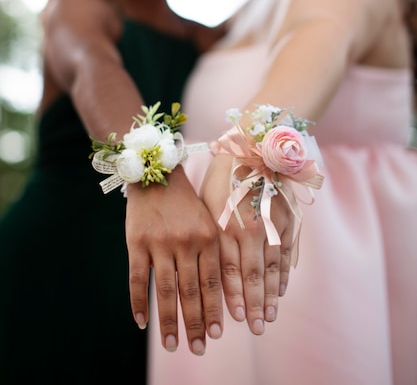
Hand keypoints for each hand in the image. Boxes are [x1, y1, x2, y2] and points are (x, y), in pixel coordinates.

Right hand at [125, 167, 221, 354]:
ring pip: (166, 290)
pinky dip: (138, 303)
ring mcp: (160, 242)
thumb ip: (212, 251)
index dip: (215, 311)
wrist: (156, 174)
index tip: (217, 334)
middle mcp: (186, 241)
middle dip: (195, 324)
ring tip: (172, 344)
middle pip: (192, 291)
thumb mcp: (207, 220)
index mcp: (207, 237)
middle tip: (199, 349)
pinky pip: (138, 279)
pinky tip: (141, 323)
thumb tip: (218, 292)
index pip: (213, 282)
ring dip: (169, 321)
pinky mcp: (136, 242)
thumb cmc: (185, 201)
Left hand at [200, 153, 293, 334]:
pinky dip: (283, 274)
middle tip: (256, 329)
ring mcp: (271, 225)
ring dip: (270, 295)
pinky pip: (285, 253)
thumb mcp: (207, 203)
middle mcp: (250, 229)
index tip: (232, 320)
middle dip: (253, 305)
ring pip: (271, 268)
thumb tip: (202, 267)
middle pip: (252, 276)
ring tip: (269, 318)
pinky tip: (281, 291)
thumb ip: (208, 235)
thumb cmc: (221, 177)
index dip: (232, 297)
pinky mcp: (287, 220)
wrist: (252, 147)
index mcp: (226, 225)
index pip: (229, 271)